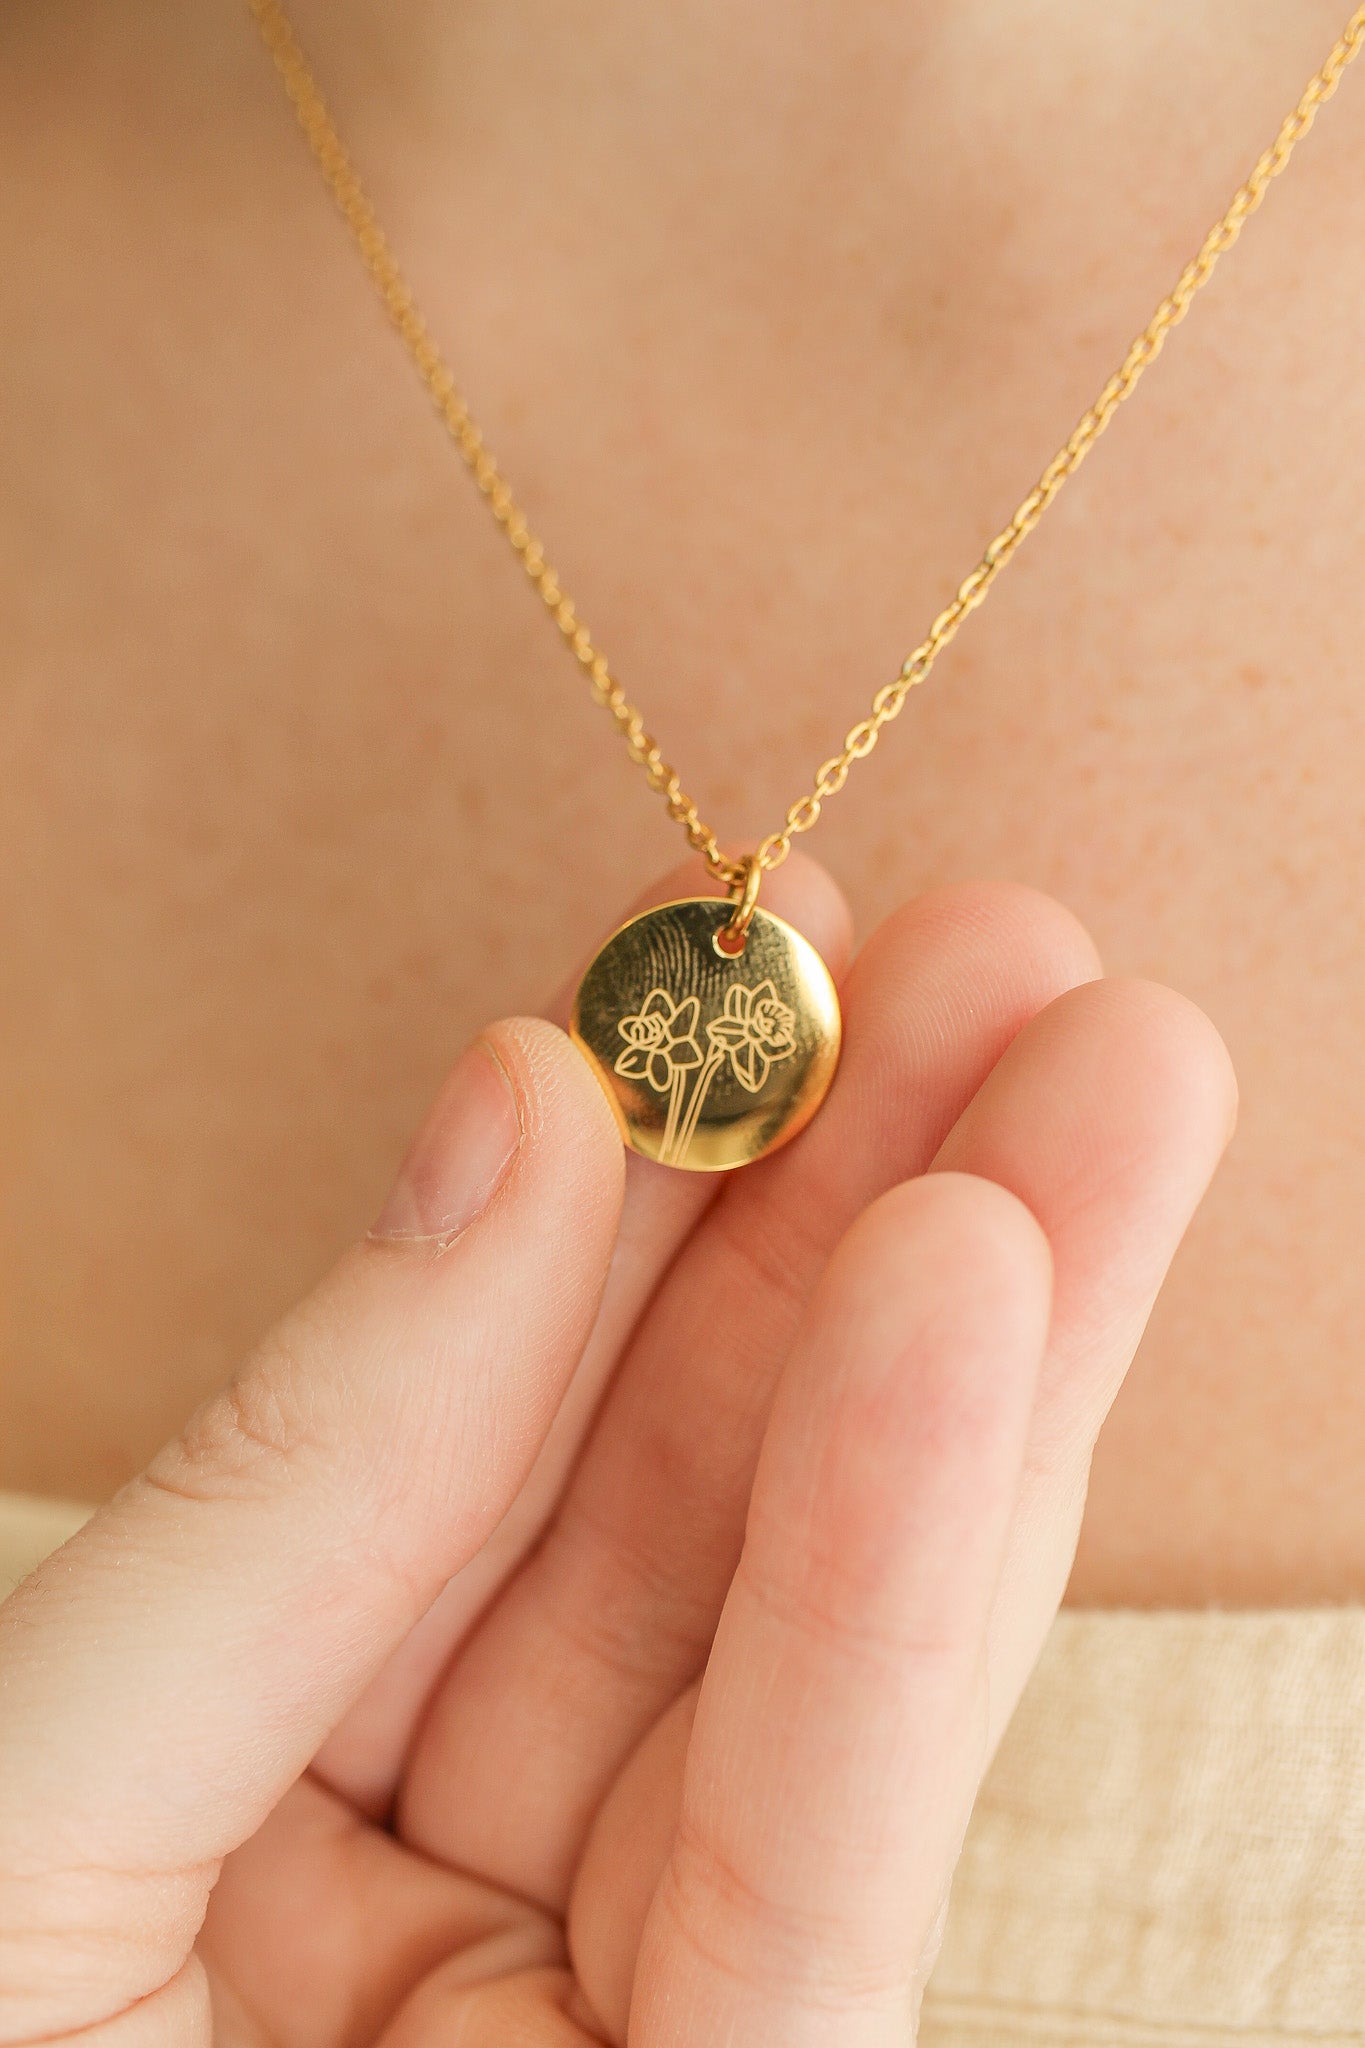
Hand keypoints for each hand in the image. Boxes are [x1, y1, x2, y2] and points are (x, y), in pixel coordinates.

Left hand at [0, 857, 1234, 2046]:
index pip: (504, 1431)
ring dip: (981, 1343)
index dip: (660, 1174)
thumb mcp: (55, 1780)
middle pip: (708, 1505)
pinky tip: (987, 1310)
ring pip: (831, 1640)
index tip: (768, 945)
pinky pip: (828, 1854)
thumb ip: (314, 1464)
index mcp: (275, 1776)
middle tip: (1022, 960)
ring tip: (1110, 1072)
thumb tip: (517, 1110)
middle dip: (885, 1210)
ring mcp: (609, 2033)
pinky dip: (910, 1571)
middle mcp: (464, 1882)